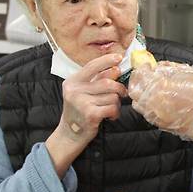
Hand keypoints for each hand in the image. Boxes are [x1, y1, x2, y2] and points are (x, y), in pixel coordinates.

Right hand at [46, 53, 126, 177]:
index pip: (92, 66)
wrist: (70, 133)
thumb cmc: (80, 110)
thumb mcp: (82, 92)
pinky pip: (112, 108)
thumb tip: (116, 68)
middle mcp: (75, 90)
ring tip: (111, 108)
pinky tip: (110, 116)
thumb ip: (96, 80)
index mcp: (72, 81)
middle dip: (119, 88)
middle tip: (122, 93)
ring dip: (117, 103)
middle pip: (107, 82)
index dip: (107, 60)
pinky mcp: (90, 115)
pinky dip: (115, 112)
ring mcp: (81, 103)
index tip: (119, 58)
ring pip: (112, 96)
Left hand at [128, 62, 192, 142]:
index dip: (142, 68)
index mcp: (162, 87)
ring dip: (143, 94)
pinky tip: (162, 101)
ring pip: (139, 105)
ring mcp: (158, 116)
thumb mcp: (191, 73)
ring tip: (154, 88)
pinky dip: (150, 106)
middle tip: (148, 76)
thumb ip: (171, 69)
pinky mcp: (164, 126)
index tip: (147, 66)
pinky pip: (149, 114)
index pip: (140, 75)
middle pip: (135, 91)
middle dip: (139, 81)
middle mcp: (156, 103)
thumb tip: (160, 67)